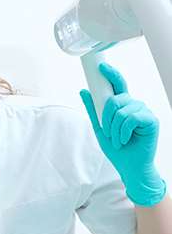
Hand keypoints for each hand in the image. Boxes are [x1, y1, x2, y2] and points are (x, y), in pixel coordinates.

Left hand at [80, 62, 165, 206]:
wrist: (129, 166)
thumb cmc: (117, 149)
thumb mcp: (100, 129)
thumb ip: (93, 110)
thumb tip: (84, 91)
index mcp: (122, 106)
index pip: (117, 86)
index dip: (110, 74)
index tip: (101, 67)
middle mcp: (134, 105)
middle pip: (115, 99)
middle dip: (106, 118)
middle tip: (109, 133)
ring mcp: (143, 111)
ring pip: (121, 110)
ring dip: (114, 129)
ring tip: (118, 139)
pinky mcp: (150, 120)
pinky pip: (130, 118)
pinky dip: (123, 132)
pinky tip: (125, 140)